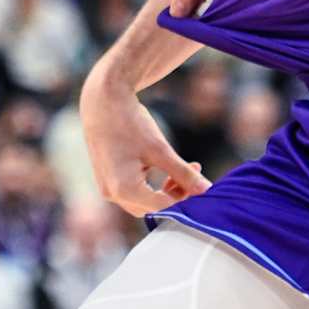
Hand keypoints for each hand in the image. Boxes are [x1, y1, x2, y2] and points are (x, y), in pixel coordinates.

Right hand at [80, 68, 208, 216]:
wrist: (102, 101)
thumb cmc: (130, 123)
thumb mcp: (160, 150)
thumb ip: (183, 173)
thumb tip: (207, 190)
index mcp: (124, 189)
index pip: (163, 207)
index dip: (185, 197)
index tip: (199, 179)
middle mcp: (112, 194)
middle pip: (152, 207)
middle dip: (175, 194)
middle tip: (192, 173)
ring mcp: (107, 187)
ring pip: (143, 200)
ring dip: (164, 189)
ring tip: (180, 166)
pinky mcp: (107, 179)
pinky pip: (132, 191)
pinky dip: (150, 183)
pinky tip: (161, 164)